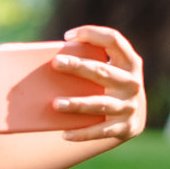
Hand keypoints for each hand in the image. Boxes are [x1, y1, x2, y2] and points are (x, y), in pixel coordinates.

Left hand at [50, 25, 144, 141]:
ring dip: (78, 104)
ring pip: (100, 104)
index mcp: (128, 62)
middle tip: (56, 63)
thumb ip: (88, 59)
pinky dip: (82, 133)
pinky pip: (100, 131)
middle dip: (78, 67)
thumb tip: (36, 57)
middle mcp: (132, 82)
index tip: (67, 36)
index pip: (113, 40)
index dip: (92, 34)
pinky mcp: (124, 127)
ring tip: (56, 104)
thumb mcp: (108, 70)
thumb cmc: (108, 86)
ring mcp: (129, 106)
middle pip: (102, 71)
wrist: (133, 118)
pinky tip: (64, 134)